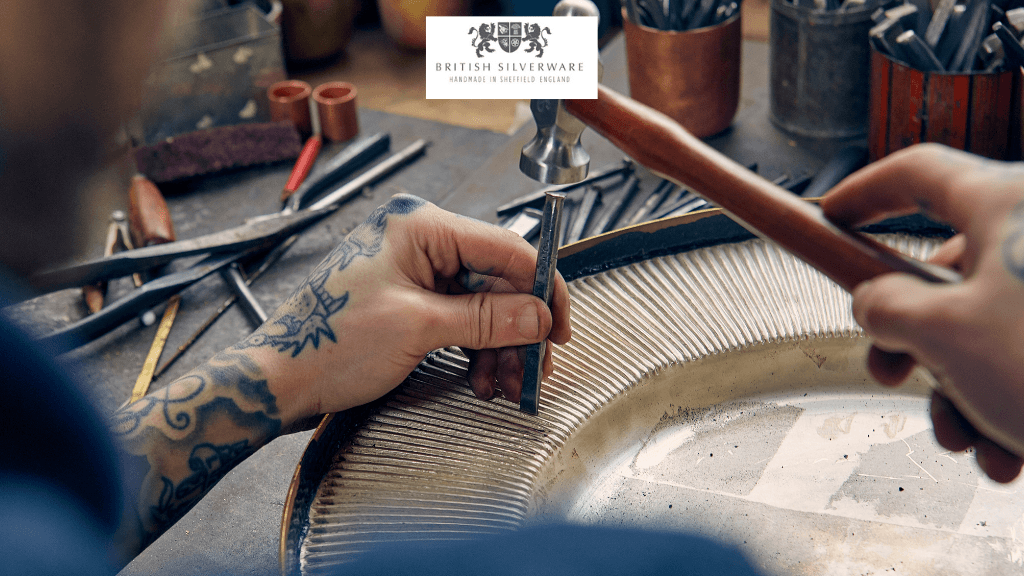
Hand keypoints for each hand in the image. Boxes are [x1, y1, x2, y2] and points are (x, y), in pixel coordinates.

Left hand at [240, 195, 570, 424]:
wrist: (280, 380)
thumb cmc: (328, 344)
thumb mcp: (417, 328)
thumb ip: (485, 319)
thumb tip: (538, 316)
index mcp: (419, 227)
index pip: (505, 247)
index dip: (541, 288)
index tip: (559, 327)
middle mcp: (421, 242)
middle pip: (497, 281)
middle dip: (519, 329)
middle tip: (536, 368)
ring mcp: (415, 272)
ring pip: (483, 305)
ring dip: (500, 347)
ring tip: (506, 384)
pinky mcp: (411, 300)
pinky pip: (460, 319)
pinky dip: (476, 349)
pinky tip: (482, 378)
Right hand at [821, 143, 1023, 482]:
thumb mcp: (944, 335)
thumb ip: (887, 308)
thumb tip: (874, 301)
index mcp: (1008, 203)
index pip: (917, 173)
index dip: (863, 193)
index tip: (830, 216)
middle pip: (952, 271)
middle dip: (915, 339)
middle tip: (891, 376)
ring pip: (992, 324)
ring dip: (963, 390)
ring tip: (969, 442)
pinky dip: (1012, 401)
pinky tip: (1012, 453)